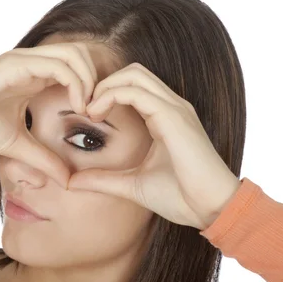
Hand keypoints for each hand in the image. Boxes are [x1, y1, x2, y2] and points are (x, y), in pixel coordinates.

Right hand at [0, 42, 97, 188]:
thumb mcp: (16, 146)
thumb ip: (43, 159)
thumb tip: (67, 180)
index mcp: (34, 79)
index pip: (78, 71)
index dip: (94, 91)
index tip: (98, 119)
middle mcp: (32, 65)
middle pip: (83, 56)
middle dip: (99, 81)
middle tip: (99, 112)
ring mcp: (23, 61)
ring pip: (75, 54)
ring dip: (90, 81)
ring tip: (89, 110)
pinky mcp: (14, 65)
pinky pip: (57, 64)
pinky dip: (75, 82)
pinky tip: (77, 106)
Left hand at [67, 62, 241, 229]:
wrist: (211, 210)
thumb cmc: (180, 196)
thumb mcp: (131, 185)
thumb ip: (103, 179)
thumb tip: (72, 182)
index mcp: (164, 116)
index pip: (131, 86)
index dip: (105, 92)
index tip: (85, 114)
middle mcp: (171, 106)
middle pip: (131, 72)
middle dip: (102, 83)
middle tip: (83, 108)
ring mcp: (175, 109)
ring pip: (133, 74)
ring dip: (104, 87)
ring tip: (88, 110)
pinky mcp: (174, 117)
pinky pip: (137, 92)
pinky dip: (111, 95)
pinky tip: (96, 114)